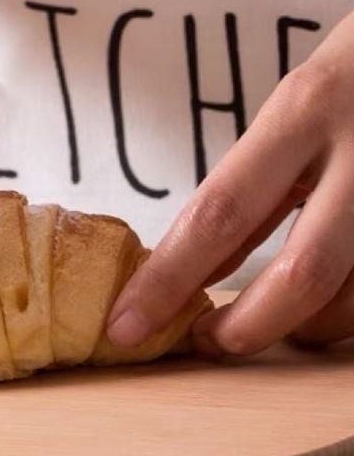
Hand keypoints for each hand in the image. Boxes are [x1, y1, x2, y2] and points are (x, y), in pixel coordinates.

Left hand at [106, 11, 353, 354]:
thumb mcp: (295, 110)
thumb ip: (252, 187)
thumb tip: (196, 271)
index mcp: (305, 111)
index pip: (219, 213)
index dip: (168, 280)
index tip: (125, 327)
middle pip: (303, 273)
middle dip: (248, 327)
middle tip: (208, 344)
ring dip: (306, 328)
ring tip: (273, 326)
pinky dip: (346, 312)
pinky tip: (324, 309)